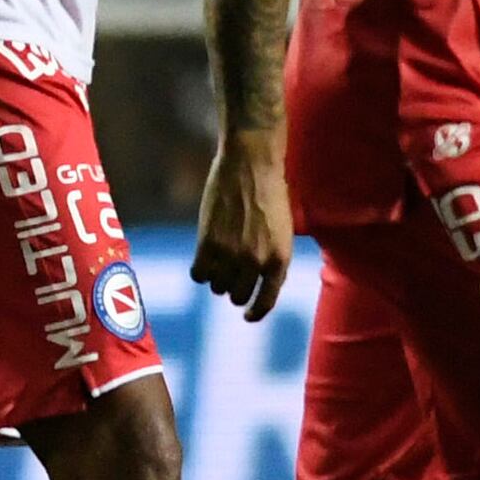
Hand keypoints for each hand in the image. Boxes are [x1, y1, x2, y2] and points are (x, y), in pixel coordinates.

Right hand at [192, 132, 296, 318]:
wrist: (251, 163)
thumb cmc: (269, 192)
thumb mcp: (281, 231)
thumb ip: (270, 259)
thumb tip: (253, 284)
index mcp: (280, 260)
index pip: (265, 301)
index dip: (254, 312)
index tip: (246, 315)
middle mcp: (256, 263)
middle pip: (236, 295)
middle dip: (233, 287)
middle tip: (229, 273)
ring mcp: (231, 255)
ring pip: (216, 287)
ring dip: (216, 277)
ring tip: (218, 258)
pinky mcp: (208, 244)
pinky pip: (198, 274)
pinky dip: (199, 270)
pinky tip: (202, 258)